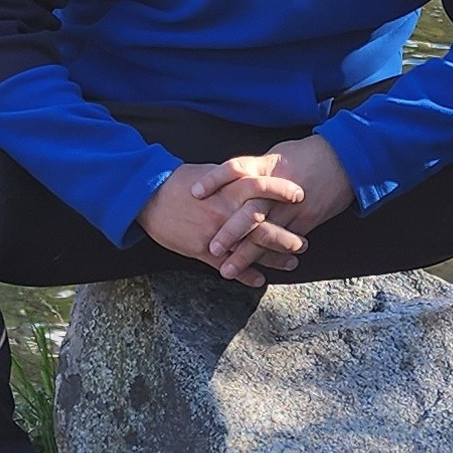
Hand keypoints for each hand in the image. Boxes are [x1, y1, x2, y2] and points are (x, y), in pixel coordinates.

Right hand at [137, 163, 307, 286]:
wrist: (148, 197)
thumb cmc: (179, 182)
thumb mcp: (209, 173)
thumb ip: (233, 178)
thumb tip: (253, 177)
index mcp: (227, 188)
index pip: (262, 186)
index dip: (282, 190)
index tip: (300, 194)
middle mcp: (225, 211)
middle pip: (264, 225)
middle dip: (287, 236)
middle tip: (304, 242)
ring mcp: (215, 233)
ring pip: (251, 249)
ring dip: (274, 257)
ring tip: (292, 262)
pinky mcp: (202, 250)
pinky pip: (229, 266)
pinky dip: (246, 274)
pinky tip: (260, 279)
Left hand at [193, 134, 354, 283]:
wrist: (345, 159)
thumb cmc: (307, 154)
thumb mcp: (276, 155)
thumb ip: (253, 170)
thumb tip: (229, 181)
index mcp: (268, 166)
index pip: (235, 170)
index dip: (214, 180)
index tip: (194, 192)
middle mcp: (277, 188)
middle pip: (249, 211)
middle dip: (229, 232)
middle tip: (211, 249)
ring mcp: (292, 207)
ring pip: (265, 234)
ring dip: (245, 255)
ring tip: (227, 270)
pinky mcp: (306, 220)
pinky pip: (285, 242)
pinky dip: (269, 258)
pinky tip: (255, 271)